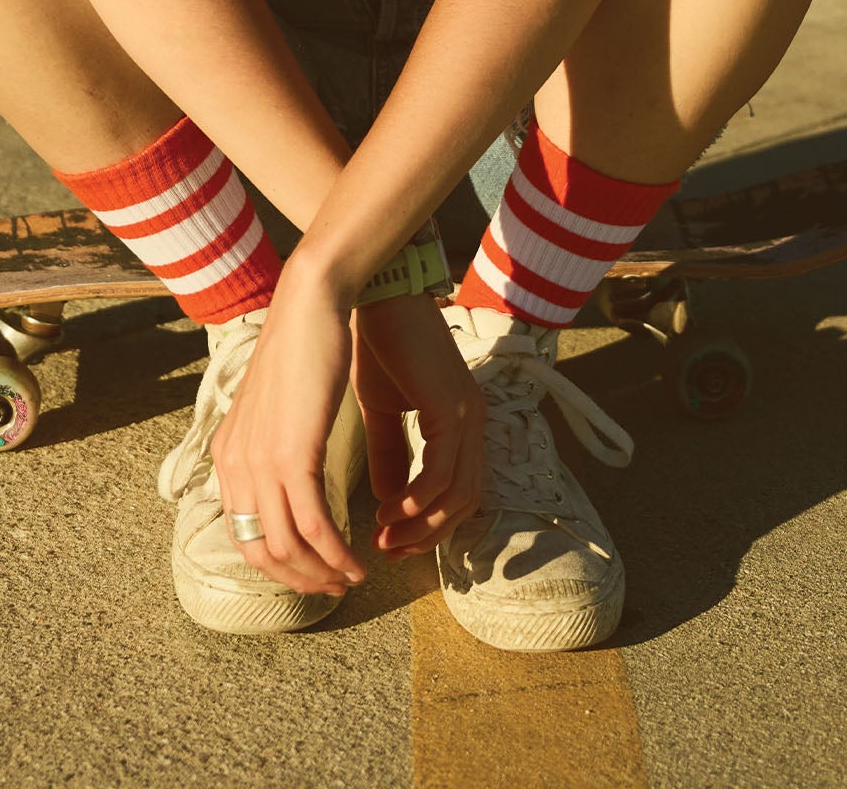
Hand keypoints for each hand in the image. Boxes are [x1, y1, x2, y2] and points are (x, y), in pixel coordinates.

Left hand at [206, 281, 366, 598]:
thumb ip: (272, 446)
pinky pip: (314, 526)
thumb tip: (289, 482)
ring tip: (354, 576)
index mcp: (228, 455)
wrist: (307, 306)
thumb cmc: (302, 349)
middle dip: (301, 579)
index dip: (280, 565)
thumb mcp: (277, 407)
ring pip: (287, 548)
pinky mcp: (291, 456)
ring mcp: (259, 463)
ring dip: (323, 573)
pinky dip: (337, 553)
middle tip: (337, 585)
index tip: (315, 570)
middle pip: (261, 552)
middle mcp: (235, 465)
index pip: (244, 533)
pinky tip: (358, 559)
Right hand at [350, 291, 482, 556]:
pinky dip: (417, 500)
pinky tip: (387, 509)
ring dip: (421, 525)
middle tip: (386, 550)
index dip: (428, 525)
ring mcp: (465, 412)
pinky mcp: (450, 407)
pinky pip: (443, 472)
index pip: (458, 491)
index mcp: (458, 419)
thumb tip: (388, 500)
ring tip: (383, 536)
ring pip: (459, 495)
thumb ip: (389, 452)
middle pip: (464, 502)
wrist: (375, 295)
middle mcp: (471, 419)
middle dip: (425, 536)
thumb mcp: (380, 408)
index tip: (389, 542)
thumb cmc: (376, 343)